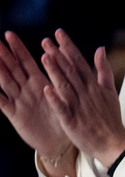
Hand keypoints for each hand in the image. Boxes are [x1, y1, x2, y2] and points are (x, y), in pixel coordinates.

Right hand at [0, 31, 70, 157]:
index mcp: (39, 83)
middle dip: (4, 54)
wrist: (60, 141)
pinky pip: (2, 103)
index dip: (18, 48)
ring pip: (5, 82)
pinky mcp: (15, 115)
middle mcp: (26, 90)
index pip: (27, 61)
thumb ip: (65, 75)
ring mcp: (19, 101)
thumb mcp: (65, 93)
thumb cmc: (63, 116)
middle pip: (13, 68)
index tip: (9, 34)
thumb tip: (65, 56)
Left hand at [38, 30, 124, 163]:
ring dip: (55, 72)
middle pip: (70, 71)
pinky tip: (46, 89)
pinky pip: (62, 109)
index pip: (79, 62)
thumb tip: (100, 49)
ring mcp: (79, 107)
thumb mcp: (110, 90)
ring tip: (44, 57)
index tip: (58, 34)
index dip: (68, 47)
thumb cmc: (109, 117)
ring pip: (65, 86)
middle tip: (45, 41)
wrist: (112, 142)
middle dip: (58, 55)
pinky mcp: (72, 121)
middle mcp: (86, 93)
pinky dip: (55, 100)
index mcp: (93, 85)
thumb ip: (103, 70)